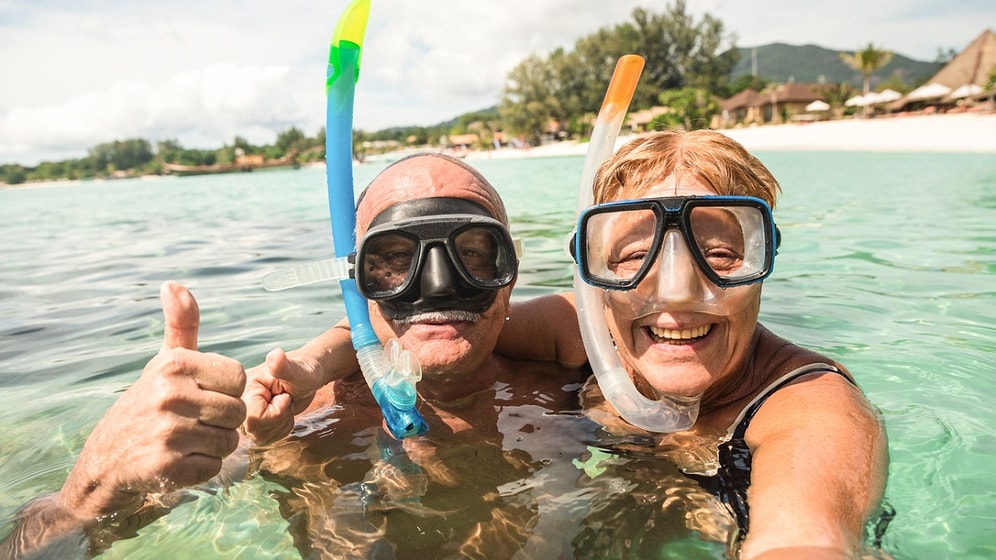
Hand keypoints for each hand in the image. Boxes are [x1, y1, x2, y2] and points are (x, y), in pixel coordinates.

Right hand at [58, 282, 245, 519]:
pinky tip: (177, 460)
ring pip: (229, 442)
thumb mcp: (165, 362)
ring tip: (184, 441)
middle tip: (191, 423)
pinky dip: (201, 469)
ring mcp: (168, 432)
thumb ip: (181, 325)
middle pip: (237, 413)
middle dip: (221, 422)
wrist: (105, 460)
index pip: (238, 377)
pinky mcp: (167, 466)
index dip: (226, 391)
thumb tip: (173, 284)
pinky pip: (214, 468)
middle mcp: (170, 394)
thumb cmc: (148, 403)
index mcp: (174, 365)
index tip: (200, 395)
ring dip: (212, 447)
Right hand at [242, 348, 324, 444]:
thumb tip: (275, 354)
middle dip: (279, 419)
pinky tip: (282, 412)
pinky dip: (281, 429)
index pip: (254, 418)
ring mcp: (244, 414)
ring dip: (281, 424)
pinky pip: (266, 439)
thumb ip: (284, 367)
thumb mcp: (298, 370)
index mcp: (243, 387)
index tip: (283, 395)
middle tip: (285, 399)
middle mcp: (240, 402)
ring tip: (284, 404)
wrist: (307, 377)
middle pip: (256, 431)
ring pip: (261, 437)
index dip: (276, 411)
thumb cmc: (304, 371)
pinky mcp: (252, 423)